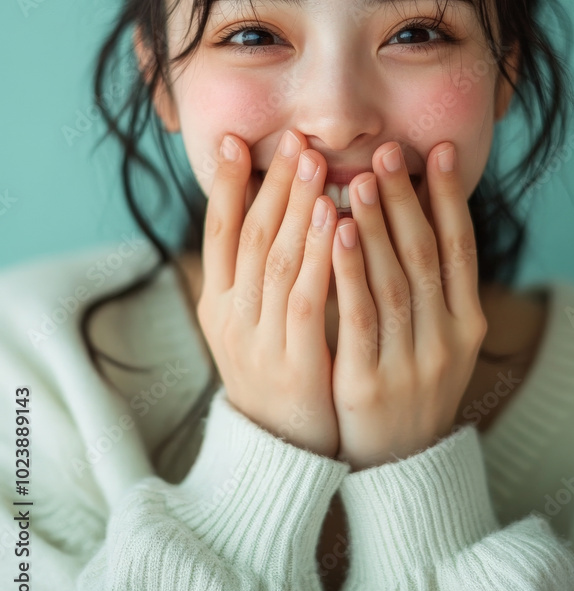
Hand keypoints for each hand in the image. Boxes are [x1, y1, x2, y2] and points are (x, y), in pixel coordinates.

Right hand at [195, 128, 339, 458]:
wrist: (283, 450)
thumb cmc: (278, 369)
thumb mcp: (253, 321)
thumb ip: (259, 271)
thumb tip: (276, 206)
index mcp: (217, 303)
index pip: (218, 232)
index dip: (228, 186)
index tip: (238, 141)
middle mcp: (230, 317)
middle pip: (251, 237)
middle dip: (273, 185)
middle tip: (295, 140)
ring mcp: (258, 342)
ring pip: (276, 261)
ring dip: (296, 209)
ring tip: (314, 165)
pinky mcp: (293, 364)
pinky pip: (306, 301)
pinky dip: (320, 258)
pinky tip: (339, 223)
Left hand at [330, 141, 487, 471]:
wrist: (398, 465)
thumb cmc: (412, 382)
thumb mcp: (440, 338)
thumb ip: (434, 283)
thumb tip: (419, 209)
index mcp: (468, 321)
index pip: (462, 247)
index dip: (450, 198)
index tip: (436, 151)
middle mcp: (447, 338)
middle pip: (426, 256)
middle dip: (407, 199)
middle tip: (387, 152)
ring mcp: (411, 362)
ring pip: (394, 280)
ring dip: (378, 226)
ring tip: (359, 179)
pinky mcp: (369, 382)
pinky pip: (358, 316)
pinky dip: (350, 271)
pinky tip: (337, 233)